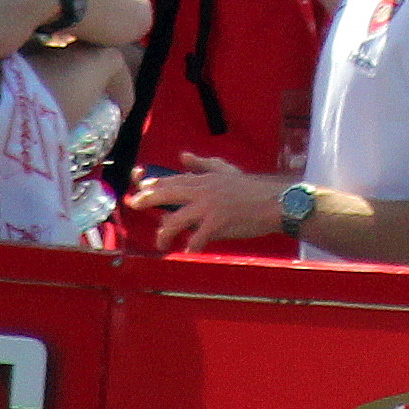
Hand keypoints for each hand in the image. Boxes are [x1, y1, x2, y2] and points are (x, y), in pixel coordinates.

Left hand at [127, 155, 289, 247]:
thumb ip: (203, 164)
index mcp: (204, 179)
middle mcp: (202, 191)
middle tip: (133, 205)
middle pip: (166, 194)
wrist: (275, 202)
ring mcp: (208, 207)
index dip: (153, 184)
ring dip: (164, 234)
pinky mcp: (218, 223)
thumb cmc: (252, 188)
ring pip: (176, 220)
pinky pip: (197, 238)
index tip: (140, 189)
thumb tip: (182, 156)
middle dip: (147, 200)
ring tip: (161, 244)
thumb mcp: (225, 170)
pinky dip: (191, 246)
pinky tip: (188, 252)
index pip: (172, 180)